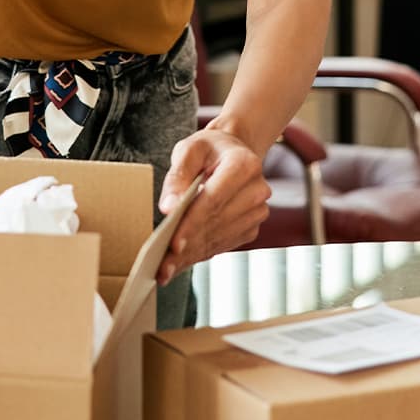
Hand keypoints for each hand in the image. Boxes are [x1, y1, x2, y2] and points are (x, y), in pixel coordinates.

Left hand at [155, 128, 270, 284]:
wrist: (232, 151)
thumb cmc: (208, 149)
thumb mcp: (188, 150)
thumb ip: (177, 176)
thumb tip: (169, 209)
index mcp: (245, 164)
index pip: (214, 199)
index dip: (193, 223)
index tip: (173, 244)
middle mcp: (257, 190)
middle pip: (216, 223)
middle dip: (187, 246)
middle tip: (162, 266)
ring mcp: (257, 211)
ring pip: (219, 239)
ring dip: (192, 256)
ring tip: (166, 270)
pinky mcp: (251, 227)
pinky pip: (223, 244)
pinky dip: (200, 254)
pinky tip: (180, 263)